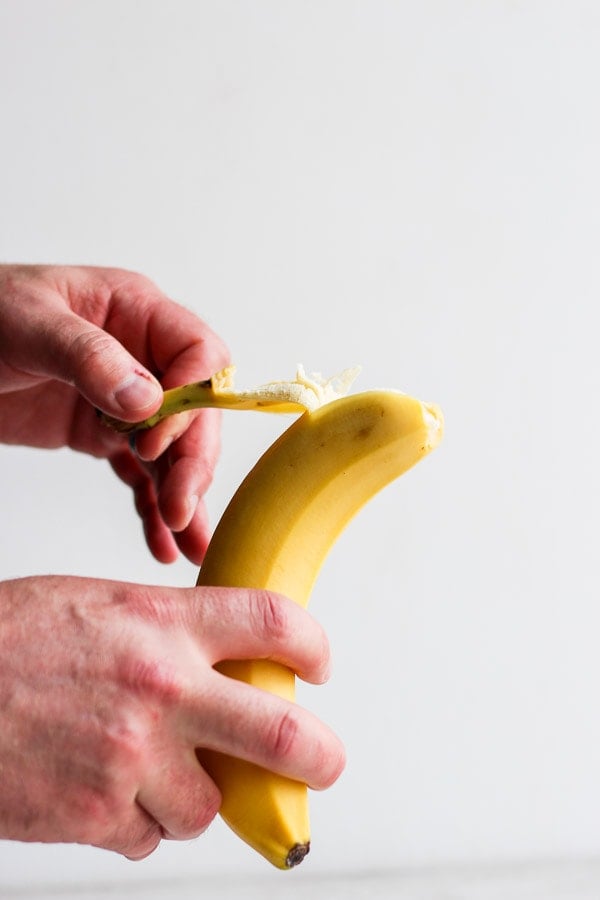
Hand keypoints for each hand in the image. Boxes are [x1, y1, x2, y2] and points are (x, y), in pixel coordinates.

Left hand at [0, 264, 229, 563]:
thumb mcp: (29, 324)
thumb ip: (89, 357)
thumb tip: (148, 401)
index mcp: (136, 311)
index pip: (198, 353)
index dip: (192, 397)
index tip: (157, 438)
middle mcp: (142, 356)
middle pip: (194, 413)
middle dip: (191, 462)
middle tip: (179, 509)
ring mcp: (124, 398)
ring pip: (174, 450)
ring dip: (183, 495)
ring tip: (189, 542)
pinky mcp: (103, 434)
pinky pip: (140, 472)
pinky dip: (151, 506)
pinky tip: (160, 540)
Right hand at [0, 576, 344, 858]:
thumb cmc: (11, 638)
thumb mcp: (105, 607)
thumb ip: (172, 634)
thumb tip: (227, 665)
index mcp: (163, 622)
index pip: (275, 623)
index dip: (313, 647)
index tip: (317, 666)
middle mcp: (161, 688)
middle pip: (285, 734)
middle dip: (320, 757)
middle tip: (324, 762)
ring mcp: (131, 758)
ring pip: (210, 806)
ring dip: (195, 796)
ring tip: (156, 770)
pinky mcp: (96, 816)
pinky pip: (148, 838)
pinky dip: (139, 823)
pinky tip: (104, 790)